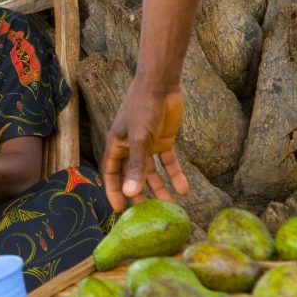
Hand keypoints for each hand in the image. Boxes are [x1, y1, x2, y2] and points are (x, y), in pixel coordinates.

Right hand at [102, 84, 186, 211]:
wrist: (160, 85)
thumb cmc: (143, 108)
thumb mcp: (140, 139)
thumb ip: (136, 167)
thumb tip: (131, 192)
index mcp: (117, 145)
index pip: (112, 173)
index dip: (114, 191)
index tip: (119, 210)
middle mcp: (130, 147)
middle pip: (133, 175)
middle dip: (139, 193)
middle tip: (147, 212)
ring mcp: (147, 144)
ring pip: (152, 172)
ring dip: (160, 188)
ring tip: (170, 205)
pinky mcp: (163, 141)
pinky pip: (168, 162)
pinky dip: (175, 175)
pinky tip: (184, 189)